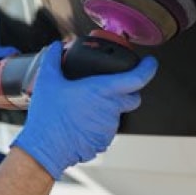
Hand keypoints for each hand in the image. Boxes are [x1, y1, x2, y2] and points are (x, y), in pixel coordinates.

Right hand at [12, 41, 157, 178]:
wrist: (45, 147)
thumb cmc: (49, 116)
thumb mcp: (47, 81)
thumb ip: (52, 60)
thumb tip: (55, 47)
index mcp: (101, 90)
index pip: (137, 78)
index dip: (148, 69)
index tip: (150, 63)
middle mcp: (110, 108)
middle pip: (132, 97)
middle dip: (127, 91)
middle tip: (110, 86)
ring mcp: (109, 127)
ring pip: (117, 113)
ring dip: (107, 108)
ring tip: (83, 107)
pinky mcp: (103, 141)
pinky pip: (106, 129)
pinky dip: (98, 124)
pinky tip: (80, 122)